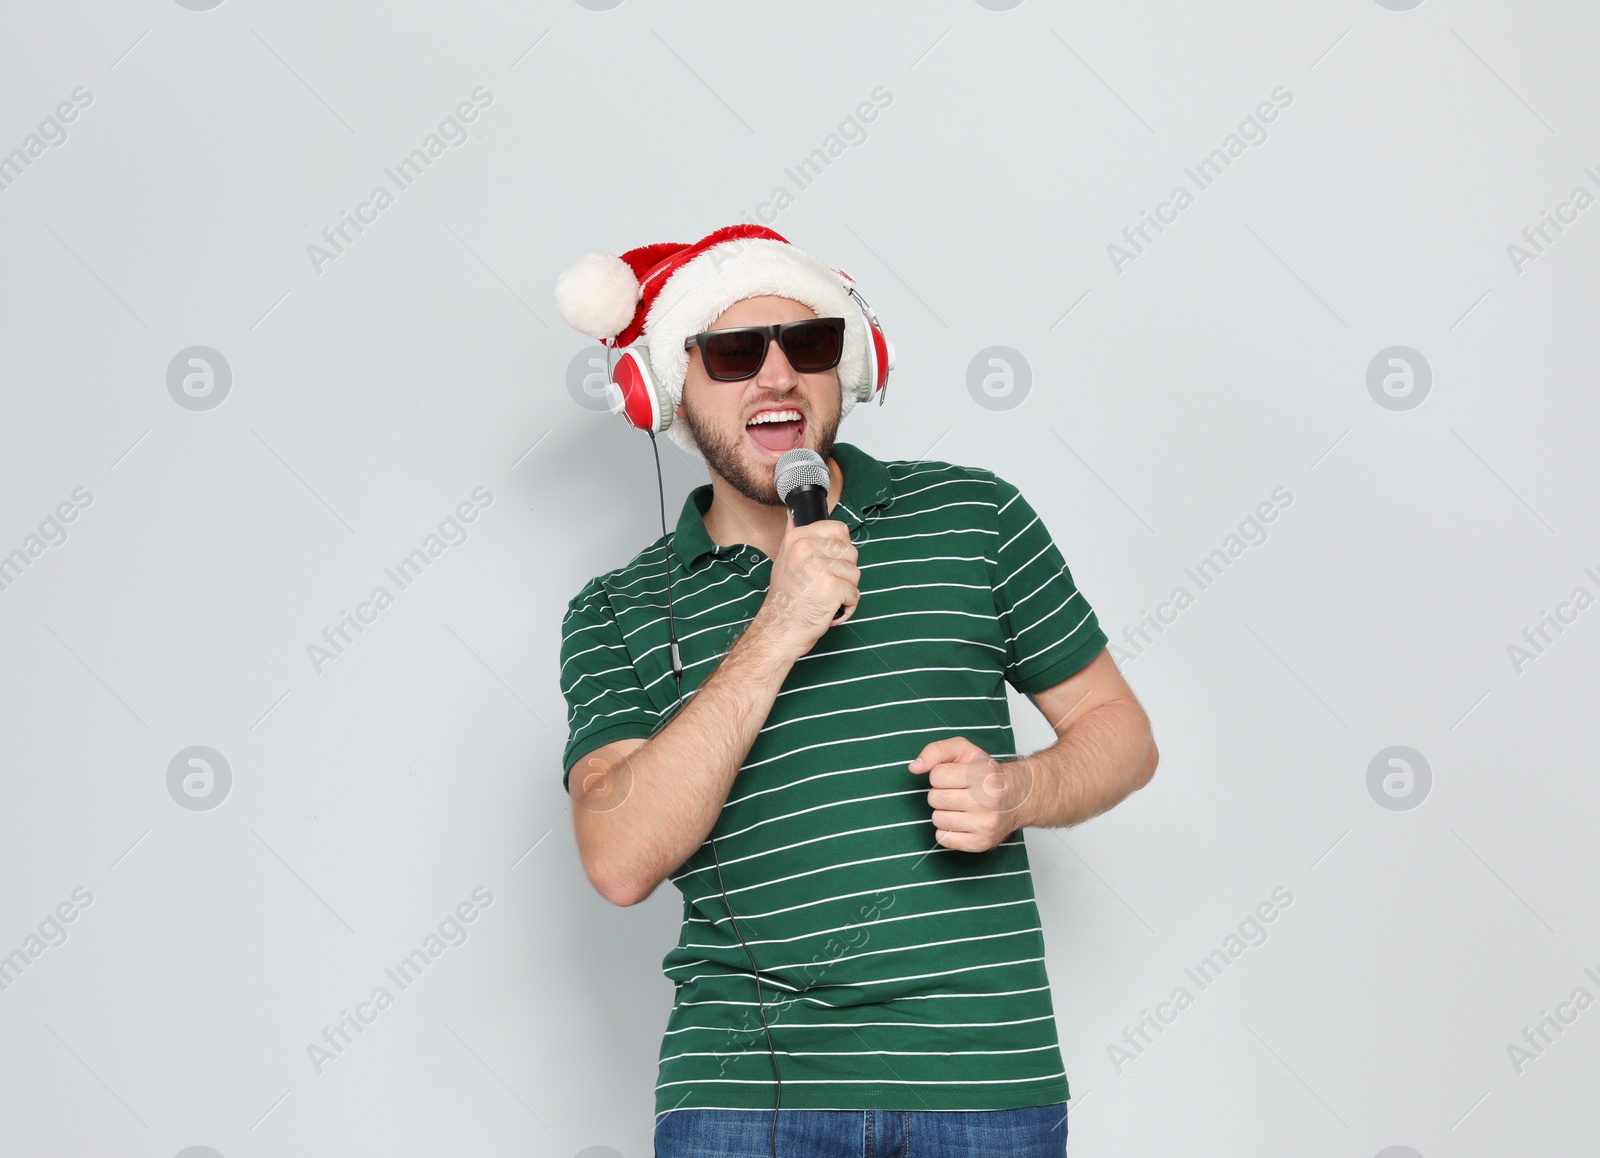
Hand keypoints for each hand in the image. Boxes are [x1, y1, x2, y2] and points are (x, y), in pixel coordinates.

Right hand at [755, 515, 859, 657]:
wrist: (780, 627)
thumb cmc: (786, 597)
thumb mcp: (784, 558)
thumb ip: (793, 534)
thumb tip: (793, 513)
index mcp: (799, 538)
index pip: (839, 529)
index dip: (840, 549)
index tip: (829, 562)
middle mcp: (808, 549)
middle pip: (850, 552)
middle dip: (844, 572)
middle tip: (824, 584)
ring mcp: (820, 567)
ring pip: (855, 573)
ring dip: (846, 590)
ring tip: (826, 597)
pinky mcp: (832, 587)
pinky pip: (855, 593)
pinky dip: (847, 606)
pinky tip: (830, 609)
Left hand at [908, 737, 1034, 852]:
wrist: (1018, 798)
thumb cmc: (987, 773)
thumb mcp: (965, 750)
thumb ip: (936, 751)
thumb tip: (914, 768)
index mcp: (983, 775)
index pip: (936, 776)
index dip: (941, 775)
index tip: (957, 776)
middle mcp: (987, 801)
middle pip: (934, 798)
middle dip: (941, 793)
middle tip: (959, 792)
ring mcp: (985, 825)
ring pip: (937, 819)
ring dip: (944, 812)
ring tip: (962, 807)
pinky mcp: (981, 843)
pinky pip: (943, 838)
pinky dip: (948, 830)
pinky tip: (963, 821)